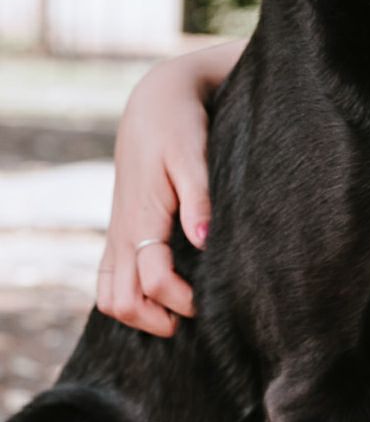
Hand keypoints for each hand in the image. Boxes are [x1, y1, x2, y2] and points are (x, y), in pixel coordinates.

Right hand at [95, 40, 243, 334]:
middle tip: (191, 318)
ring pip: (107, 293)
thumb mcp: (194, 156)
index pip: (152, 281)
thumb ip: (200, 199)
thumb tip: (206, 243)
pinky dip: (125, 294)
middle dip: (153, 319)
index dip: (180, 300)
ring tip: (173, 312)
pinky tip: (157, 291)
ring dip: (135, 312)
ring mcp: (116, 230)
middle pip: (120, 301)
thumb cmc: (180, 127)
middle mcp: (123, 231)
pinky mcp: (119, 225)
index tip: (210, 302)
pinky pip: (108, 275)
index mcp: (142, 218)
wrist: (155, 102)